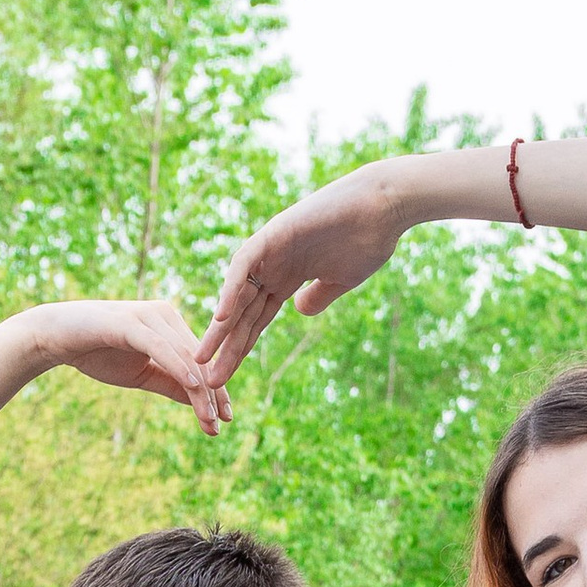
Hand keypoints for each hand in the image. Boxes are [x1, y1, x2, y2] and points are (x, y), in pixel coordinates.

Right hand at [26, 296, 226, 435]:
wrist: (56, 337)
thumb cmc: (98, 352)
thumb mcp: (142, 374)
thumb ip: (171, 383)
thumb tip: (199, 400)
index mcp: (170, 324)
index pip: (200, 361)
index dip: (215, 391)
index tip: (224, 420)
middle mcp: (165, 314)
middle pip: (198, 359)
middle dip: (212, 394)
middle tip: (221, 425)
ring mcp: (149, 315)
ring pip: (185, 356)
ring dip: (200, 390)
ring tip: (209, 418)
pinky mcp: (132, 322)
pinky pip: (162, 348)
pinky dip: (180, 368)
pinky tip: (194, 388)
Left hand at [196, 166, 411, 381]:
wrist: (385, 206)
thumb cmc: (368, 240)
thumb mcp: (340, 280)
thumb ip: (318, 296)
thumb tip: (300, 311)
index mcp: (288, 278)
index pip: (257, 319)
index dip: (241, 349)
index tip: (228, 377)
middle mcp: (274, 265)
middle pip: (242, 313)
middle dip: (224, 346)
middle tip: (206, 379)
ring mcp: (272, 248)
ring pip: (237, 293)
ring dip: (220, 327)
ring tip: (201, 358)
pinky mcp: (275, 232)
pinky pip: (245, 264)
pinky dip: (232, 289)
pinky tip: (221, 318)